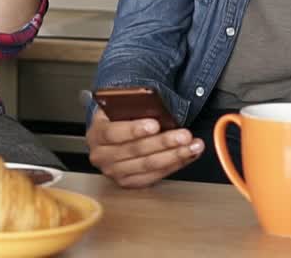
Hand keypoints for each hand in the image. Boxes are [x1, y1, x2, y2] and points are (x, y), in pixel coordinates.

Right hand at [86, 108, 203, 188]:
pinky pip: (155, 175)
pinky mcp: (129, 183)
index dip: (134, 129)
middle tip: (184, 135)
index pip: (113, 133)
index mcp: (97, 133)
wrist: (112, 136)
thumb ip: (133, 108)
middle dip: (164, 142)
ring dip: (175, 155)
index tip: (155, 124)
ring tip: (193, 145)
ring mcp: (115, 172)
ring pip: (149, 165)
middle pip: (135, 151)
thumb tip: (156, 107)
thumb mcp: (120, 108)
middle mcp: (102, 156)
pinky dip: (175, 164)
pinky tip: (188, 155)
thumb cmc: (119, 118)